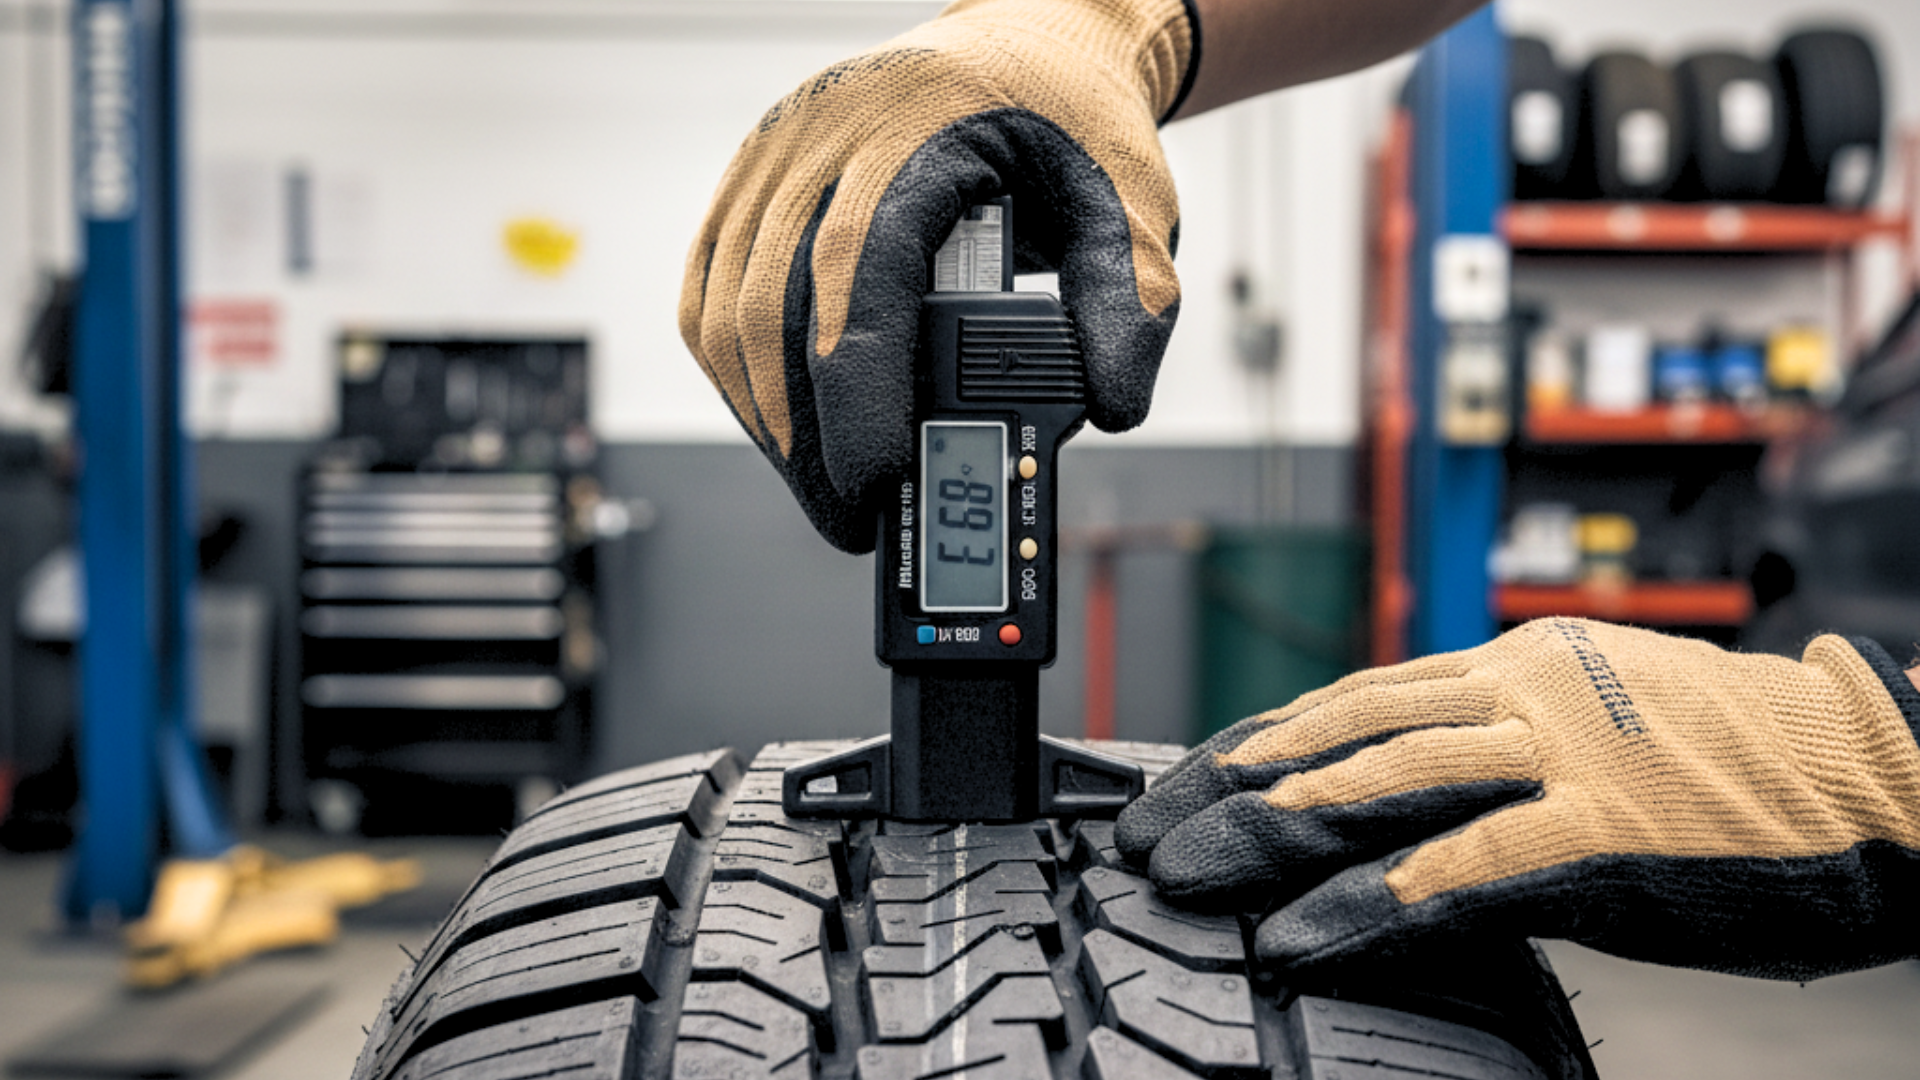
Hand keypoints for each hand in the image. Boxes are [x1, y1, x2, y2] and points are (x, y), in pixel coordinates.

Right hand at [679, 0, 1194, 550]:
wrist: (1028, 41)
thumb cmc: (1071, 117)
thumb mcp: (1130, 200)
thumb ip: (1131, 302)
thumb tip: (1111, 407)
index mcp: (918, 127)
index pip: (858, 266)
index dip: (855, 384)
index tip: (877, 476)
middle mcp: (825, 134)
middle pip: (776, 304)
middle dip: (807, 436)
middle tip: (854, 518)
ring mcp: (775, 156)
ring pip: (727, 309)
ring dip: (767, 418)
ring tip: (824, 487)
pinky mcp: (751, 184)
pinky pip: (711, 293)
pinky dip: (740, 376)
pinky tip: (784, 427)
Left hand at [1116, 619, 1919, 979]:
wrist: (1874, 774)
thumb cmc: (1736, 763)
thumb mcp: (1591, 726)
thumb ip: (1491, 745)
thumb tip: (1392, 792)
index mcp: (1513, 664)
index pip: (1349, 696)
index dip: (1253, 740)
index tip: (1180, 782)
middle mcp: (1520, 692)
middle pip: (1335, 729)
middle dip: (1228, 784)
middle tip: (1144, 833)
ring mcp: (1558, 757)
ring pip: (1376, 783)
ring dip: (1265, 833)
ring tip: (1184, 875)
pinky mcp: (1600, 832)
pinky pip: (1456, 869)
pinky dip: (1365, 906)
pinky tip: (1296, 938)